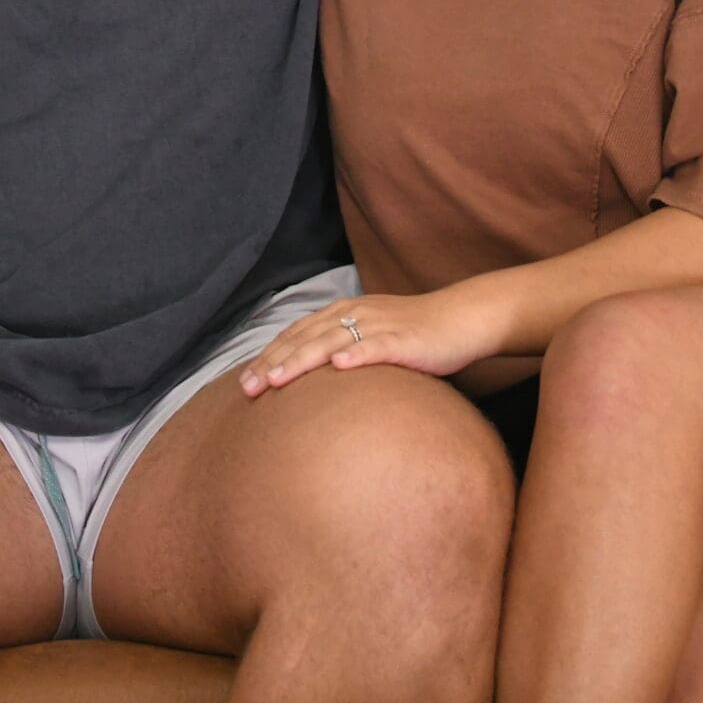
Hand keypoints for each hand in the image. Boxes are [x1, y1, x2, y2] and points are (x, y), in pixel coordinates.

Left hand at [238, 288, 504, 394]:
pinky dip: (357, 355)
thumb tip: (312, 379)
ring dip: (301, 360)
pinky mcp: (403, 340)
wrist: (460, 320)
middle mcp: (354, 314)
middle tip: (246, 389)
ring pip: (331, 341)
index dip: (267, 356)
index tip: (242, 383)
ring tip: (277, 380)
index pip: (295, 334)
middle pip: (304, 339)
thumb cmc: (414, 334)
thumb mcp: (369, 338)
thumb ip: (341, 350)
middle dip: (272, 363)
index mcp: (342, 313)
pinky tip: (340, 366)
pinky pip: (377, 347)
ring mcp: (378, 326)